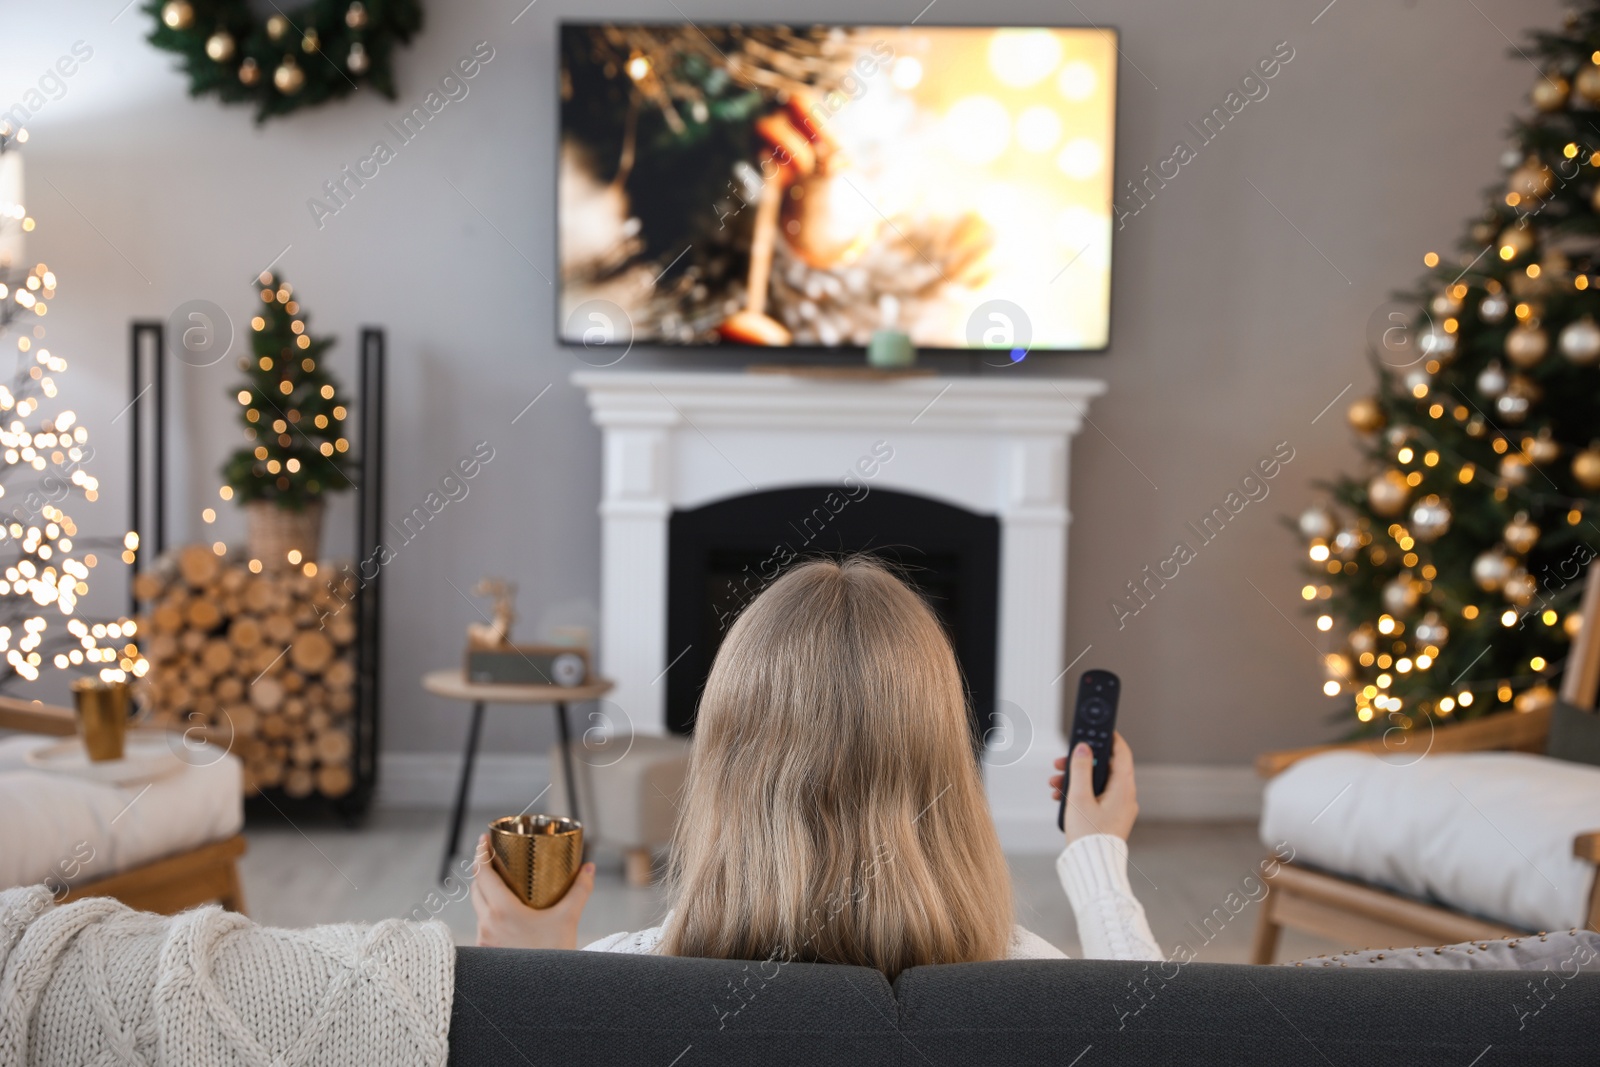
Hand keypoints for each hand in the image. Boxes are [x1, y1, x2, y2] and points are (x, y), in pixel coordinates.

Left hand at [470, 833, 594, 949]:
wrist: (543, 993)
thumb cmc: (554, 954)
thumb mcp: (568, 919)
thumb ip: (579, 891)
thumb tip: (589, 868)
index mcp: (502, 910)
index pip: (482, 873)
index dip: (481, 853)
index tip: (484, 839)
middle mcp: (487, 923)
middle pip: (477, 888)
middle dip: (483, 870)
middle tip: (496, 858)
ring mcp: (485, 939)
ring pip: (478, 907)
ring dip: (485, 891)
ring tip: (501, 883)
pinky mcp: (487, 952)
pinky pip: (482, 925)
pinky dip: (489, 912)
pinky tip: (503, 913)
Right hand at [1049, 731, 1138, 844]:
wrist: (1094, 867)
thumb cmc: (1089, 836)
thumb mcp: (1079, 797)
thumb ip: (1081, 769)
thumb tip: (1084, 749)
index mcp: (1123, 788)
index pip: (1122, 753)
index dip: (1110, 739)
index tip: (1099, 729)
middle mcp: (1125, 797)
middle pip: (1106, 768)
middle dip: (1083, 762)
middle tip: (1064, 760)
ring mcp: (1119, 809)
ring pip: (1099, 783)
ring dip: (1078, 779)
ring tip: (1056, 783)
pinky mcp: (1111, 818)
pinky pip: (1097, 797)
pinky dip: (1082, 793)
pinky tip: (1063, 797)